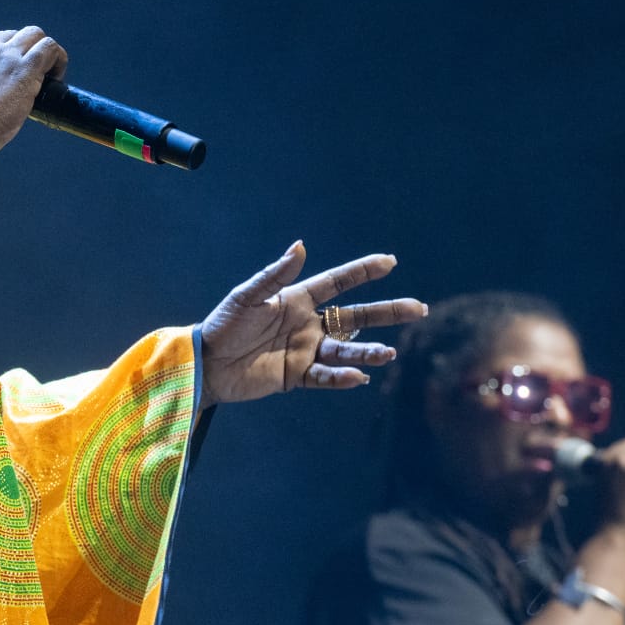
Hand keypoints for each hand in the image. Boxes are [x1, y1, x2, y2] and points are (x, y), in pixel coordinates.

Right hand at [0, 26, 67, 162]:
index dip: (2, 49)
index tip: (7, 67)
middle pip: (12, 34)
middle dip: (22, 50)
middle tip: (28, 74)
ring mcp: (5, 54)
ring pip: (33, 35)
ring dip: (42, 51)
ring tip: (48, 74)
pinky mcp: (24, 68)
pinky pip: (49, 48)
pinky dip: (58, 59)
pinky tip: (57, 77)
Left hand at [199, 241, 425, 405]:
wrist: (206, 364)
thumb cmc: (224, 325)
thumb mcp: (247, 297)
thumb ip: (275, 276)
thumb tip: (300, 247)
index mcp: (296, 299)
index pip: (337, 283)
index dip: (362, 272)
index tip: (390, 262)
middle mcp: (307, 324)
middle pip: (355, 316)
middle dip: (386, 312)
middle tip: (418, 309)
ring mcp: (305, 351)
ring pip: (346, 349)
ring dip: (367, 351)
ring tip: (388, 353)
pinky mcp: (297, 376)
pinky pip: (325, 376)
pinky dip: (341, 377)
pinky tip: (357, 376)